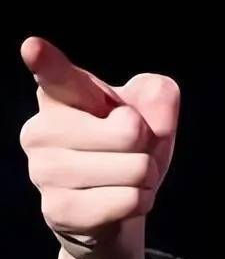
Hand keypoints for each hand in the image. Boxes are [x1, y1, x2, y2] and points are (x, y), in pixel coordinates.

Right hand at [19, 36, 179, 258]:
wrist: (116, 209)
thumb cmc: (128, 152)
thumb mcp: (152, 118)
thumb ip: (157, 99)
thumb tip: (145, 105)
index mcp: (61, 97)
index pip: (56, 76)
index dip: (46, 61)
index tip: (34, 48)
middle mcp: (40, 130)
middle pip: (130, 131)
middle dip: (147, 147)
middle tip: (129, 154)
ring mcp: (43, 172)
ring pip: (134, 168)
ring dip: (146, 177)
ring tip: (125, 179)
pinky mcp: (58, 210)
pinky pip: (129, 201)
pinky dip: (141, 201)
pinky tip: (120, 201)